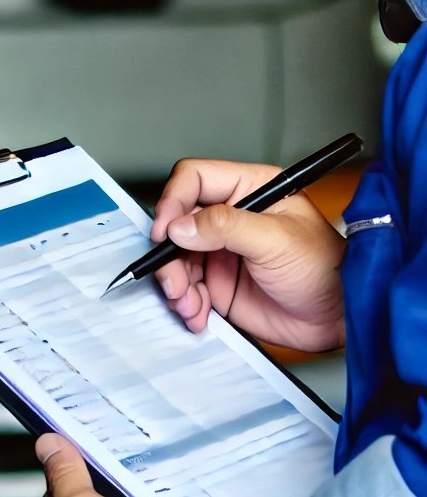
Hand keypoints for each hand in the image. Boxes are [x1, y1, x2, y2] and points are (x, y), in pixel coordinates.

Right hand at [151, 159, 346, 350]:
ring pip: (174, 260)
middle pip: (176, 225)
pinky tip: (200, 314)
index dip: (173, 202)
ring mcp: (219, 252)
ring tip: (191, 304)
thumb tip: (181, 225)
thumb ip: (226, 227)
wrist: (331, 317)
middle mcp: (228, 218)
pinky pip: (185, 290)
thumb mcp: (275, 239)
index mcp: (249, 190)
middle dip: (170, 257)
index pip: (194, 179)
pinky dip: (186, 304)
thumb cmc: (322, 268)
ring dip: (176, 286)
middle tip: (176, 282)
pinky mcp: (216, 284)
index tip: (165, 232)